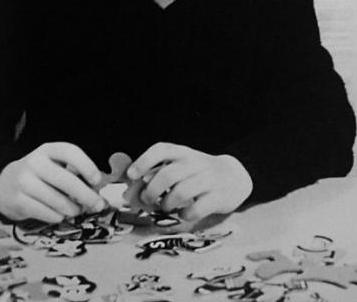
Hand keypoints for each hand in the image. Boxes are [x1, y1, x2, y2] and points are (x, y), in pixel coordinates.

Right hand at [0, 142, 103, 221]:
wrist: (5, 184)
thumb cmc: (40, 175)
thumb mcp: (55, 165)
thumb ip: (76, 174)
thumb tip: (99, 191)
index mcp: (48, 150)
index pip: (70, 152)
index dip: (86, 166)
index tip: (97, 180)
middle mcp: (35, 162)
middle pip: (66, 179)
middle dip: (86, 195)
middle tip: (97, 205)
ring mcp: (24, 181)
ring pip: (57, 200)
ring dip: (73, 209)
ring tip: (77, 210)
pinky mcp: (18, 200)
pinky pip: (46, 213)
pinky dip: (58, 216)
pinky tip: (60, 214)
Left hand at [127, 142, 252, 220]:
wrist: (234, 176)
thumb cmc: (198, 173)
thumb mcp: (181, 166)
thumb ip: (157, 174)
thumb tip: (130, 191)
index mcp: (182, 152)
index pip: (161, 149)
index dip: (143, 161)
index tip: (131, 175)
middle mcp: (194, 162)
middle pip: (168, 174)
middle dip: (152, 191)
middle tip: (147, 200)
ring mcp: (208, 178)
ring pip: (181, 192)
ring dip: (167, 204)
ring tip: (166, 207)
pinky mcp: (218, 196)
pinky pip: (196, 208)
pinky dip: (185, 214)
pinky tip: (184, 213)